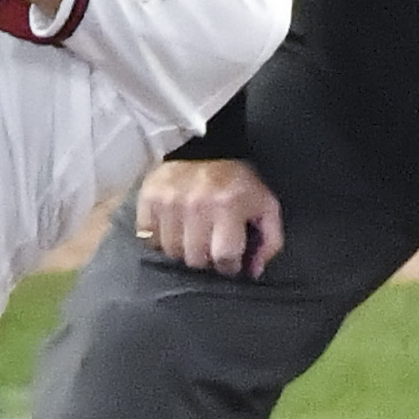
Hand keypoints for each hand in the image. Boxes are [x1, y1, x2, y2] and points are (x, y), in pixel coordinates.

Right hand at [135, 159, 283, 276]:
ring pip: (172, 252)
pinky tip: (174, 229)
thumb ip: (270, 241)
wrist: (204, 146)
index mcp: (228, 206)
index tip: (229, 259)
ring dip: (183, 250)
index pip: (224, 257)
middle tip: (210, 246)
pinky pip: (150, 238)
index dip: (229, 265)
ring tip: (192, 237)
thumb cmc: (237, 182)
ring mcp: (169, 202)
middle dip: (206, 259)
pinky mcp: (148, 199)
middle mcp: (196, 205)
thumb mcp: (265, 206)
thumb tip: (253, 271)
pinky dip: (160, 240)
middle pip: (196, 259)